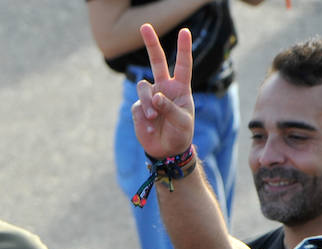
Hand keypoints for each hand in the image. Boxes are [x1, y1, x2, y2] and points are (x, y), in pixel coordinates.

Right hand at [130, 24, 195, 158]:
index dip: (183, 48)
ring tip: (153, 118)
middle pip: (156, 61)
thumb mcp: (182, 121)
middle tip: (145, 26)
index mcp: (180, 88)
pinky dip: (143, 117)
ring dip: (147, 102)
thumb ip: (170, 107)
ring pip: (143, 87)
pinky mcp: (138, 109)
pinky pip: (137, 106)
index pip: (182, 64)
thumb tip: (155, 97)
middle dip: (151, 43)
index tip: (184, 31)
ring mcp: (149, 98)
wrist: (166, 150)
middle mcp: (164, 88)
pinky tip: (150, 127)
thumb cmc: (180, 134)